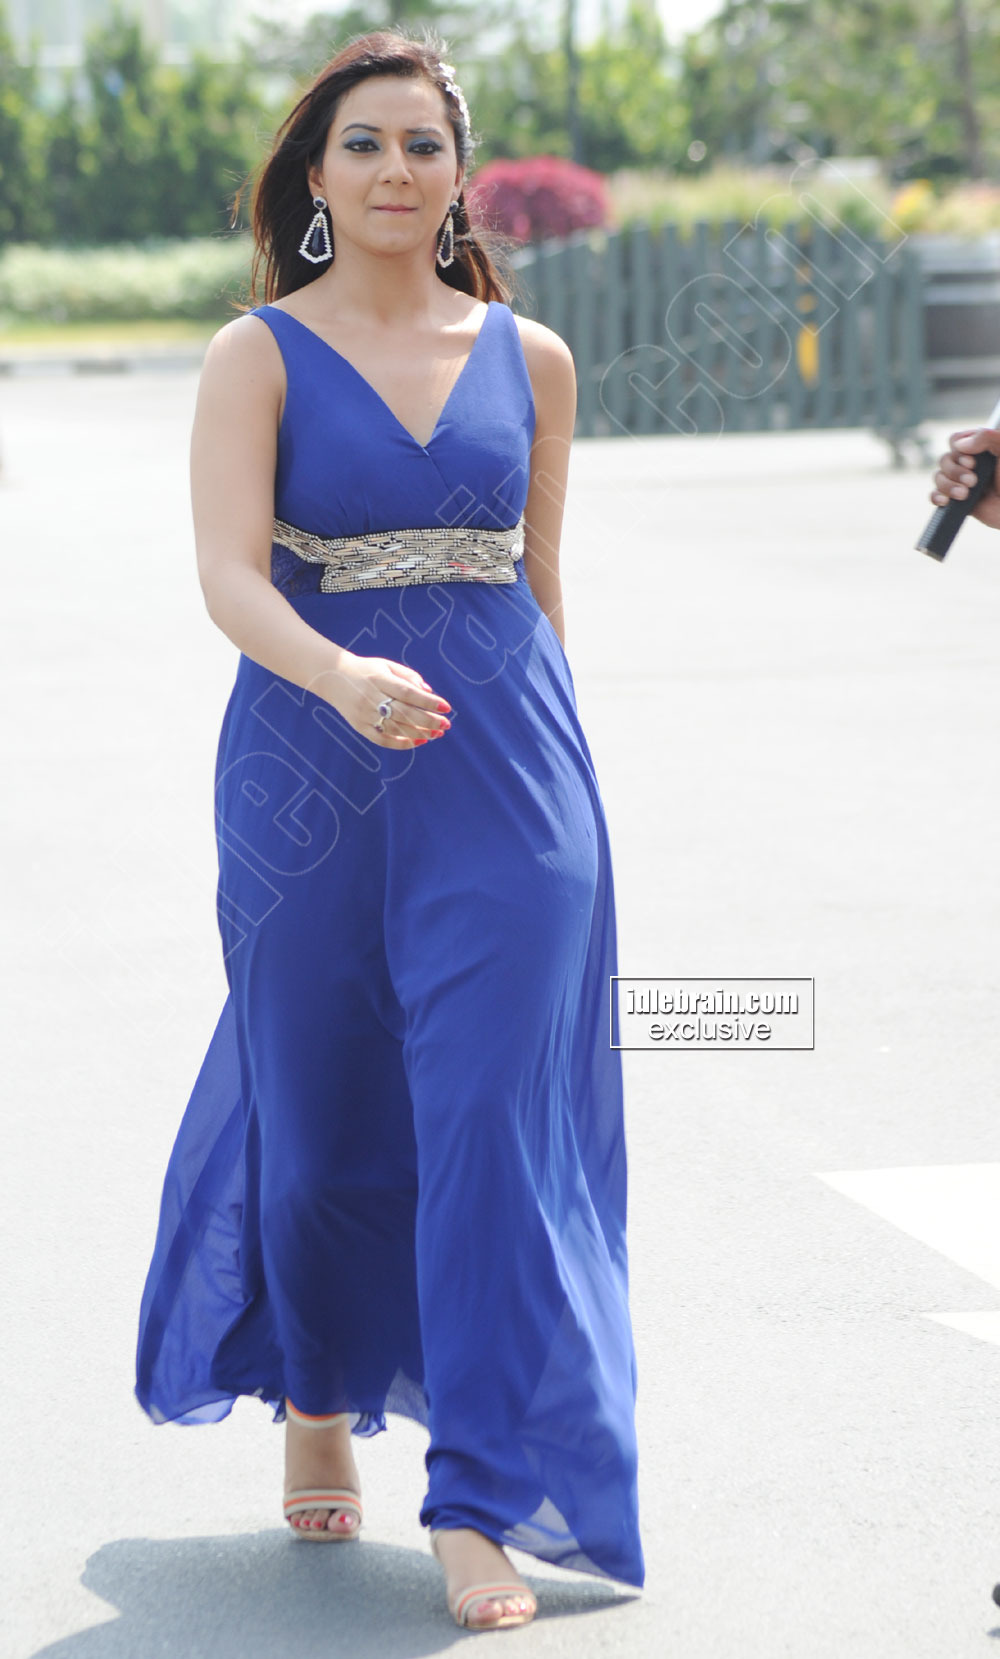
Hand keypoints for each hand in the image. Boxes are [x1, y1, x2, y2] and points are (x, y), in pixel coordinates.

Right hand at [316, 652, 451, 748]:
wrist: (332, 676)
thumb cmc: (366, 670)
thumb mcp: (386, 665)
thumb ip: (409, 676)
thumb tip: (429, 692)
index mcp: (379, 679)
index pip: (407, 692)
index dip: (428, 701)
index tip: (446, 707)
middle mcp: (370, 697)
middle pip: (404, 713)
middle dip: (428, 720)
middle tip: (446, 724)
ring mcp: (363, 714)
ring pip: (395, 728)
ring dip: (419, 733)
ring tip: (437, 733)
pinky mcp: (359, 726)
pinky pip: (382, 739)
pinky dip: (401, 743)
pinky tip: (418, 741)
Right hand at [929, 427, 999, 529]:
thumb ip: (987, 437)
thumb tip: (959, 445)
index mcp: (980, 448)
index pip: (955, 440)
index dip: (958, 451)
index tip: (972, 462)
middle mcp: (969, 463)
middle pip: (944, 459)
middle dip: (955, 472)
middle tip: (973, 482)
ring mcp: (961, 482)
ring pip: (938, 477)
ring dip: (948, 486)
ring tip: (965, 494)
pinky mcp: (956, 500)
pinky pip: (936, 495)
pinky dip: (937, 497)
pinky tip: (945, 501)